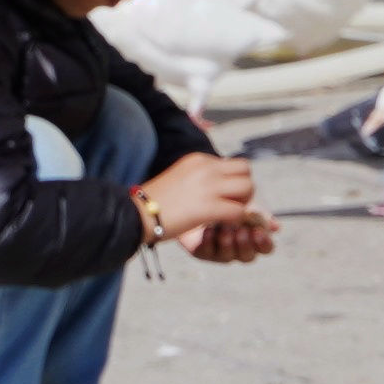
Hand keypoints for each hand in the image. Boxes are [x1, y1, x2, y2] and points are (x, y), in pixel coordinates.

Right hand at [143, 152, 276, 261]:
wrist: (136, 214)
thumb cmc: (154, 201)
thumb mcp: (180, 177)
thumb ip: (200, 177)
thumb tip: (217, 187)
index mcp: (199, 159)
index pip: (233, 164)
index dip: (235, 180)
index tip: (226, 195)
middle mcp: (207, 168)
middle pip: (246, 171)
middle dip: (245, 188)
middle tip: (234, 203)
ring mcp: (209, 187)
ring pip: (248, 188)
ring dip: (244, 203)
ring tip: (229, 214)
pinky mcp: (209, 207)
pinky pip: (239, 211)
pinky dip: (236, 219)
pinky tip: (223, 224)